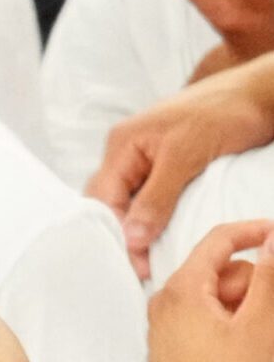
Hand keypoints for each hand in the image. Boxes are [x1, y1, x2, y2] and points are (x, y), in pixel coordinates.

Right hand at [88, 59, 273, 279]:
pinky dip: (151, 221)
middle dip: (121, 236)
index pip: (103, 200)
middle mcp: (126, 153)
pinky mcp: (163, 168)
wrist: (258, 94)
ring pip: (127, 204)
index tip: (138, 265)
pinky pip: (147, 200)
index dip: (117, 234)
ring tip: (147, 259)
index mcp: (122, 144)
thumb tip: (131, 239)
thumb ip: (156, 198)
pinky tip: (158, 239)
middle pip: (109, 204)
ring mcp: (144, 160)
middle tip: (140, 268)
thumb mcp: (187, 155)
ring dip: (136, 231)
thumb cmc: (224, 112)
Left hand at [148, 220, 273, 361]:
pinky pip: (204, 321)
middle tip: (266, 319)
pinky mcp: (168, 350)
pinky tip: (242, 352)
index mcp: (180, 292)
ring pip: (215, 298)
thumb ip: (269, 276)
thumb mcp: (260, 326)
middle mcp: (163, 306)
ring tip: (256, 342)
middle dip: (252, 286)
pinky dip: (229, 325)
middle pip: (220, 272)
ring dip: (244, 309)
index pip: (219, 240)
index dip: (254, 231)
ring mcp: (162, 329)